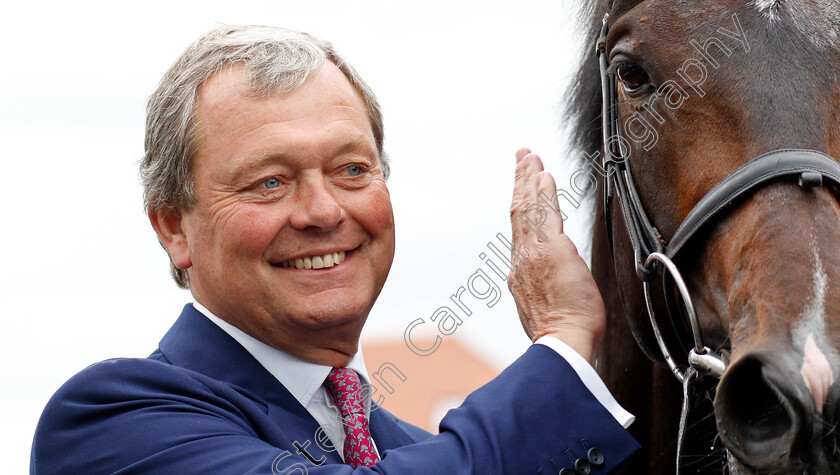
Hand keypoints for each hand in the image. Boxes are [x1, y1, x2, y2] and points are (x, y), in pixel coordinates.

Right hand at [508, 148, 606, 363]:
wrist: (563, 345)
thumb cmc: (562, 336)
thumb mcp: (546, 310)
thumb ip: (545, 290)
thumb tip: (553, 284)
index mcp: (520, 273)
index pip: (520, 229)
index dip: (520, 203)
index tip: (522, 186)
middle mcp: (522, 259)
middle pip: (518, 211)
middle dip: (520, 181)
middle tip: (522, 156)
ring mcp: (534, 253)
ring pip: (529, 208)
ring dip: (529, 179)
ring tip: (530, 156)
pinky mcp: (552, 250)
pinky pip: (545, 213)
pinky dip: (543, 192)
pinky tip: (544, 174)